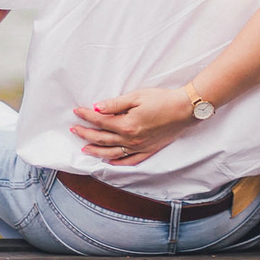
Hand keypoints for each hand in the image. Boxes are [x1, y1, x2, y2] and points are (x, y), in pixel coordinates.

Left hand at [68, 86, 198, 165]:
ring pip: (113, 153)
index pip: (100, 121)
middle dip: (86, 134)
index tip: (77, 111)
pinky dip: (118, 162)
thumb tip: (96, 108)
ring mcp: (140, 147)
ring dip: (97, 151)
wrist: (185, 109)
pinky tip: (110, 161)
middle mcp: (131, 139)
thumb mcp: (136, 96)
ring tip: (84, 148)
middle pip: (102, 139)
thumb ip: (115, 105)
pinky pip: (130, 160)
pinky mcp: (149, 150)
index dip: (86, 116)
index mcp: (127, 125)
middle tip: (74, 129)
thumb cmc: (162, 99)